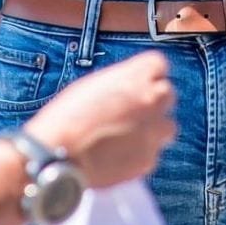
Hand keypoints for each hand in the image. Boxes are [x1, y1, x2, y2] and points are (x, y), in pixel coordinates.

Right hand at [26, 52, 175, 190]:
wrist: (57, 155)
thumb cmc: (67, 116)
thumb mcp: (93, 85)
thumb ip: (120, 84)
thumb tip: (130, 89)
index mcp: (136, 75)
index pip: (159, 65)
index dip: (149, 75)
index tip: (140, 83)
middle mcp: (151, 99)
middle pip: (167, 93)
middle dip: (154, 101)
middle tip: (135, 111)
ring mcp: (152, 131)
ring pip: (168, 126)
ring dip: (154, 128)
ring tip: (129, 135)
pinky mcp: (148, 160)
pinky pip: (154, 153)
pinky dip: (142, 153)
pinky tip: (120, 155)